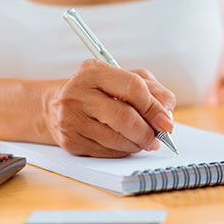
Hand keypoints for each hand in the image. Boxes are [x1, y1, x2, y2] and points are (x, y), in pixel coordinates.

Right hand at [41, 59, 176, 156]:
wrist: (56, 107)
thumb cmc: (98, 91)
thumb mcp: (124, 79)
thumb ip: (152, 90)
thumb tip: (167, 113)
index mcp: (93, 71)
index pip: (133, 88)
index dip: (154, 108)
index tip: (167, 121)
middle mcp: (77, 93)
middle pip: (124, 117)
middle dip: (147, 131)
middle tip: (158, 138)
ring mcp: (70, 119)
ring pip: (116, 139)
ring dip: (137, 144)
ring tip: (143, 141)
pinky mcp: (70, 141)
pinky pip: (106, 152)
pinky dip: (122, 151)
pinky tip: (124, 144)